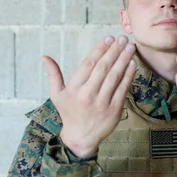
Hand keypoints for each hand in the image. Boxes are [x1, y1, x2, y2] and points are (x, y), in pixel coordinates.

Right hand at [42, 35, 136, 157]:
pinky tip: (132, 63)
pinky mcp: (114, 109)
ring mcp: (102, 103)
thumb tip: (44, 57)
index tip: (108, 38)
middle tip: (122, 38)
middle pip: (103, 68)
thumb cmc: (69, 112)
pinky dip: (129, 75)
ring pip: (115, 77)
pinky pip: (123, 89)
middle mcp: (88, 95)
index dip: (99, 49)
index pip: (88, 64)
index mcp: (74, 89)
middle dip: (114, 51)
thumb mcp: (57, 94)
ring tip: (130, 47)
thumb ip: (53, 74)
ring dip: (124, 60)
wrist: (81, 138)